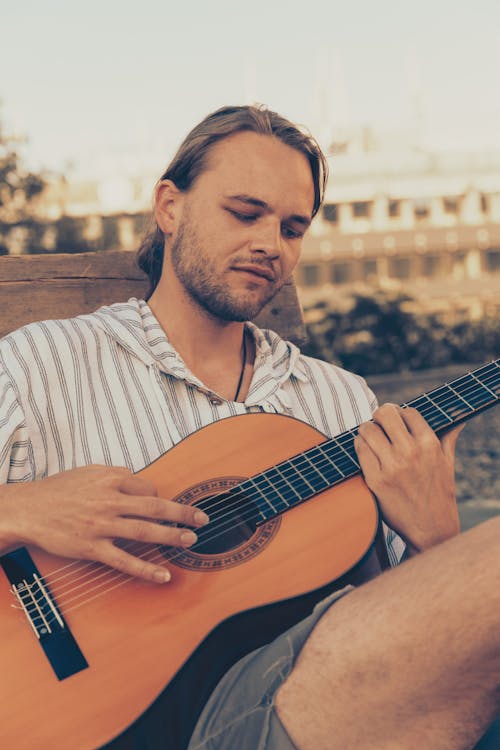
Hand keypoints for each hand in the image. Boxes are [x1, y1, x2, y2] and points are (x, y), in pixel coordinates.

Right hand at [1, 465, 208, 581]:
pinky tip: (164, 575)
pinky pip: (124, 561)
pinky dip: (147, 569)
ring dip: (172, 536)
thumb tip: (138, 480)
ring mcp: (101, 525)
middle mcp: (109, 500)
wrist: (29, 509)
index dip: (158, 497)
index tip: (163, 506)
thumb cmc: (58, 490)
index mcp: (110, 479)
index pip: (147, 487)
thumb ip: (116, 475)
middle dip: (182, 512)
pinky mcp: (92, 548)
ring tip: (191, 540)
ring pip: (144, 531)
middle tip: (203, 518)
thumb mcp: (89, 472)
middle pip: (154, 506)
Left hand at [354, 404, 463, 553]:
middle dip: (379, 416)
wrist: (431, 529)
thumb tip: (457, 418)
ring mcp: (392, 466)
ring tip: (371, 439)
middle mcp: (411, 452)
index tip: (396, 422)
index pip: (407, 411)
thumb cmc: (439, 493)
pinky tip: (367, 452)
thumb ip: (449, 436)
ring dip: (366, 431)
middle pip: (385, 414)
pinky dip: (360, 447)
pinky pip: (360, 450)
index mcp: (430, 444)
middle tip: (379, 425)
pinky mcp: (376, 480)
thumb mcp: (448, 463)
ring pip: (367, 429)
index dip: (399, 414)